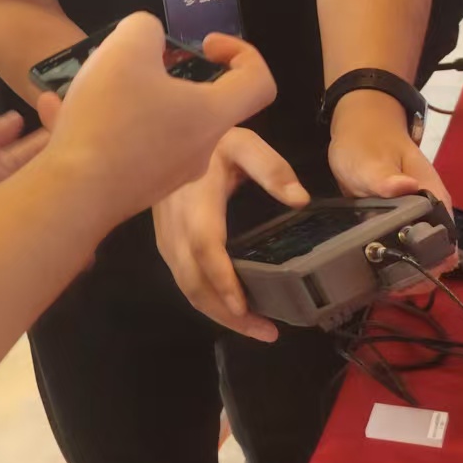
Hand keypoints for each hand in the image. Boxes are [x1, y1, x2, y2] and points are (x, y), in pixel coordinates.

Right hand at [41, 18, 277, 226]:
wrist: (74, 195)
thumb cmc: (111, 118)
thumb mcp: (126, 47)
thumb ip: (146, 30)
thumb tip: (148, 42)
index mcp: (212, 114)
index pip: (259, 82)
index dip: (241, 53)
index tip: (203, 45)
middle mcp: (200, 149)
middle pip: (201, 103)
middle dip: (169, 76)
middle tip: (132, 64)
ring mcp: (168, 174)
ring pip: (159, 123)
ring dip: (131, 100)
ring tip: (87, 87)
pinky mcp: (136, 188)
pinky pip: (128, 145)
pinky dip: (105, 125)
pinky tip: (62, 112)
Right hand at [153, 128, 310, 341]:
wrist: (162, 129)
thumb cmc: (207, 136)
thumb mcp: (242, 141)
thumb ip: (271, 167)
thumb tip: (300, 199)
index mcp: (194, 201)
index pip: (205, 247)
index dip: (222, 279)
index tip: (244, 307)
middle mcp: (174, 226)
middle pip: (193, 280)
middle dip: (226, 313)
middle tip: (266, 333)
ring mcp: (164, 236)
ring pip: (185, 285)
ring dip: (217, 313)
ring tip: (256, 328)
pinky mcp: (164, 241)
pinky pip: (182, 278)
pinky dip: (206, 300)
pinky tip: (230, 307)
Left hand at [328, 89, 456, 282]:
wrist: (360, 128)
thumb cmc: (368, 141)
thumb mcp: (371, 158)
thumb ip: (384, 176)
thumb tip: (405, 187)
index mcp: (433, 196)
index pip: (445, 239)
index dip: (433, 264)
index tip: (411, 279)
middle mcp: (429, 210)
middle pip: (434, 253)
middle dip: (418, 275)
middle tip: (391, 290)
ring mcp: (412, 217)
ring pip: (418, 253)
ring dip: (404, 272)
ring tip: (382, 288)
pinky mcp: (395, 221)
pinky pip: (399, 247)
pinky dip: (391, 261)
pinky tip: (376, 275)